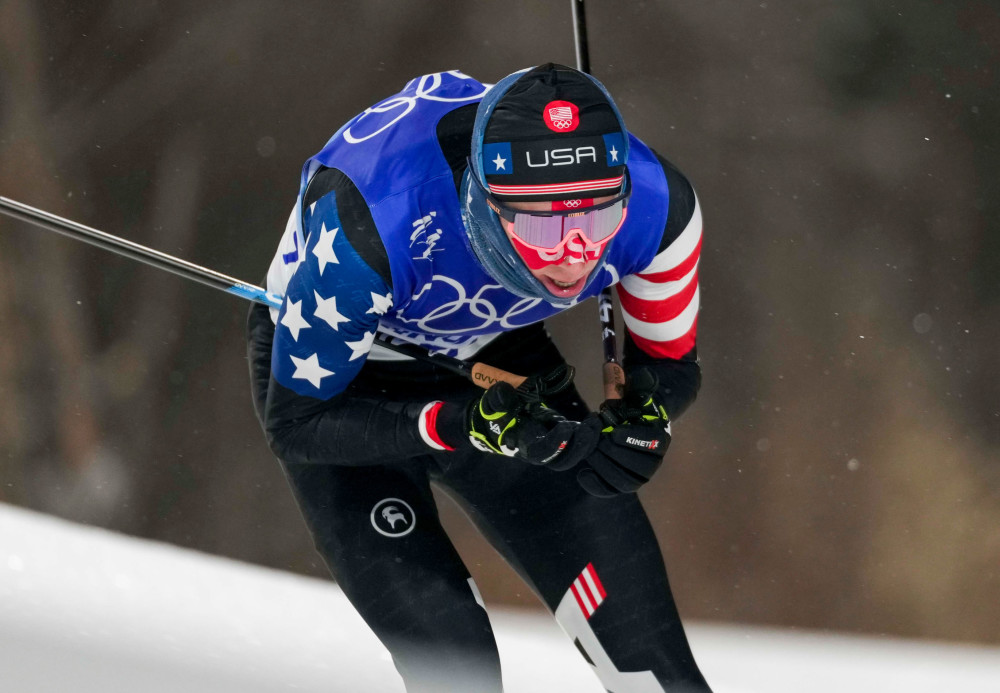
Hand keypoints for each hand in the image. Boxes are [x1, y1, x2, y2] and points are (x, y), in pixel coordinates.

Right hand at [467, 368, 597, 467]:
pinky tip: (595, 421)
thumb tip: (503, 390)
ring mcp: (553, 447)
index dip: (556, 443)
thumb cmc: (498, 413)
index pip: (542, 452)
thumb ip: (499, 399)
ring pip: (573, 455)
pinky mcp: (562, 440)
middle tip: (587, 429)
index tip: (567, 426)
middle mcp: (540, 452)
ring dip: (587, 442)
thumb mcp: (494, 404)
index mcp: (524, 445)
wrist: (500, 419)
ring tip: (595, 423)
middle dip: (578, 448)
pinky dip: (589, 436)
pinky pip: (578, 445)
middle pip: (562, 461)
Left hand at [576, 368, 670, 496]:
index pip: (652, 443)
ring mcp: (640, 476)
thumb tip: (643, 374)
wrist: (632, 425)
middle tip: (594, 440)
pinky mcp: (623, 484)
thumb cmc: (634, 408)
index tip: (612, 432)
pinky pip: (612, 491)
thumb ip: (641, 384)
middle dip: (611, 452)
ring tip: (589, 452)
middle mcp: (654, 461)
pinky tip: (583, 473)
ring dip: (603, 467)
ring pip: (625, 482)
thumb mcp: (638, 393)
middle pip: (637, 466)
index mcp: (661, 437)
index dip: (632, 438)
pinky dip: (596, 486)